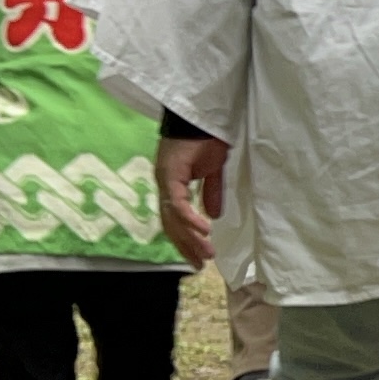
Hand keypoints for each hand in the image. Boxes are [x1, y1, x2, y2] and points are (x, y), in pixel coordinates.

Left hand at [157, 134, 228, 265]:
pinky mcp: (170, 175)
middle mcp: (164, 185)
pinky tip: (205, 231)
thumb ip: (211, 191)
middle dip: (186, 246)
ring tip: (206, 254)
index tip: (198, 256)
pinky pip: (179, 204)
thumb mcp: (214, 170)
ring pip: (173, 218)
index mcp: (172, 184)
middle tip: (200, 264)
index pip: (174, 218)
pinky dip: (191, 220)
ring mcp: (164, 180)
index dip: (184, 238)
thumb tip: (213, 215)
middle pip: (171, 224)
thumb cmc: (207, 137)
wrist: (202, 115)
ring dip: (190, 238)